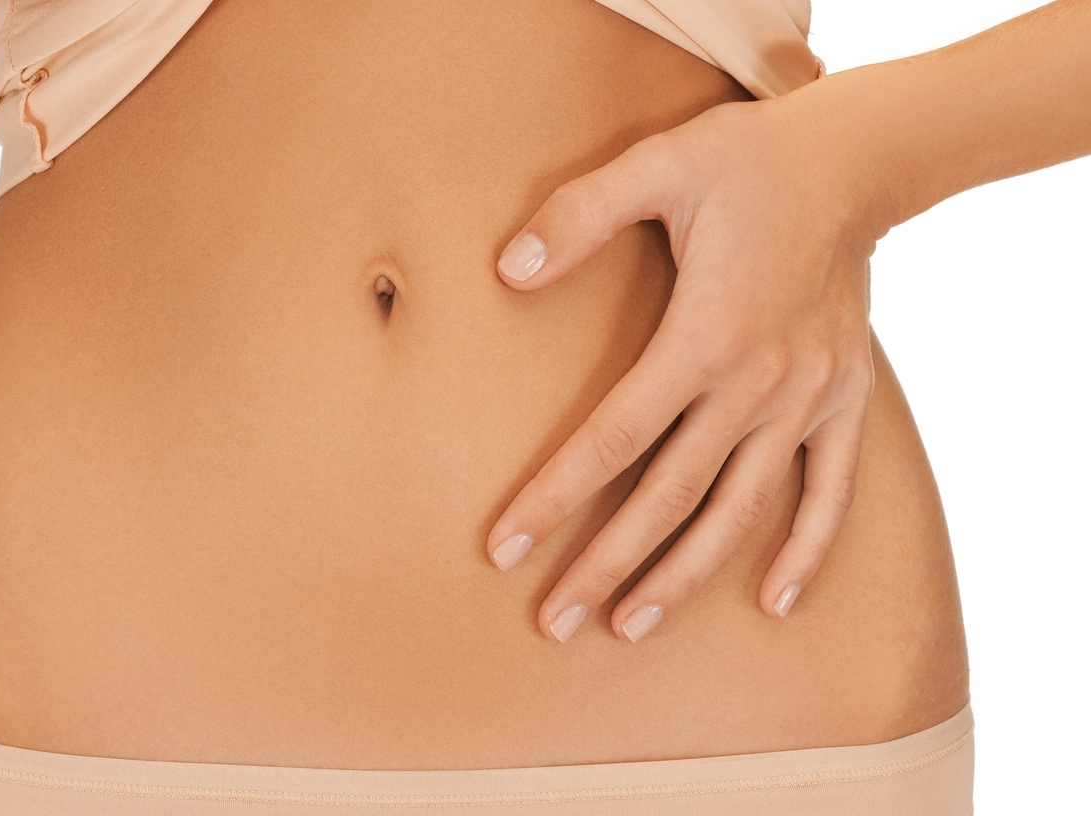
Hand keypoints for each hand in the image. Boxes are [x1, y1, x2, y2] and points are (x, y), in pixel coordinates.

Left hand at [486, 94, 878, 642]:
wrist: (857, 159)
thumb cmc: (747, 161)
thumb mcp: (656, 166)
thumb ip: (579, 217)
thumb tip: (507, 271)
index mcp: (705, 335)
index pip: (613, 439)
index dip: (554, 498)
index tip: (504, 549)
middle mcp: (757, 383)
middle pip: (669, 496)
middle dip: (606, 564)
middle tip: (553, 623)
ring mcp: (807, 398)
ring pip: (742, 510)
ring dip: (686, 574)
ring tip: (632, 625)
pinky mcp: (844, 398)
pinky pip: (831, 490)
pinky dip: (807, 548)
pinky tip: (775, 602)